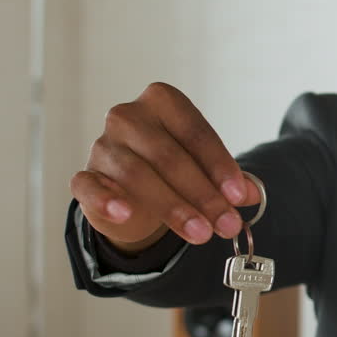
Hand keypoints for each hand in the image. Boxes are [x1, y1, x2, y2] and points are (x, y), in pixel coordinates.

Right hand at [69, 82, 260, 251]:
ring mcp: (102, 145)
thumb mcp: (205, 169)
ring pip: (137, 175)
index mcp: (163, 102)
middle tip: (227, 224)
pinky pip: (89, 186)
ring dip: (173, 208)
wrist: (132, 189)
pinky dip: (106, 200)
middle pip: (169, 156)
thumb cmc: (175, 168)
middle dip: (203, 195)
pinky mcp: (84, 176)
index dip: (219, 166)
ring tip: (201, 234)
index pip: (195, 132)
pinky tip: (125, 214)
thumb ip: (229, 179)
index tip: (239, 196)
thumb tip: (253, 194)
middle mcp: (128, 117)